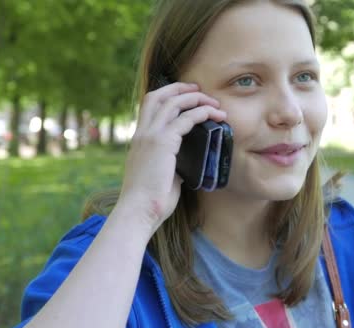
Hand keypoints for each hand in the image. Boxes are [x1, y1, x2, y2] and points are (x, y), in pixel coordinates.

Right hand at [115, 82, 225, 236]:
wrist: (138, 212)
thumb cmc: (151, 201)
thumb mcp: (162, 177)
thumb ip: (172, 166)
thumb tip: (185, 166)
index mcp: (139, 140)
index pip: (149, 107)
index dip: (168, 96)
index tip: (187, 96)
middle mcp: (142, 134)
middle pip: (157, 96)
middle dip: (180, 88)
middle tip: (200, 90)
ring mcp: (150, 136)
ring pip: (172, 102)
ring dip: (196, 99)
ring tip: (214, 103)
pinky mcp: (162, 143)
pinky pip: (185, 119)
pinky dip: (202, 113)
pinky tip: (215, 115)